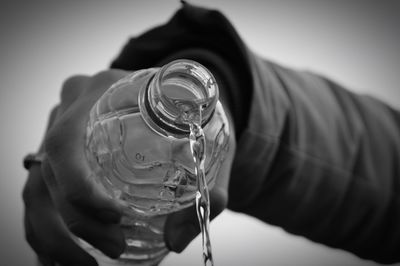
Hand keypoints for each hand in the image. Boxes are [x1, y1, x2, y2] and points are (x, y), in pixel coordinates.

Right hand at [22, 69, 235, 264]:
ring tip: (91, 260)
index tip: (117, 215)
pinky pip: (39, 193)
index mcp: (102, 91)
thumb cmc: (190, 114)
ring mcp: (58, 129)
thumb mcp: (209, 136)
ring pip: (38, 187)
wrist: (177, 98)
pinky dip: (49, 229)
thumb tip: (177, 238)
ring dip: (58, 233)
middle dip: (78, 219)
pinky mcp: (59, 151)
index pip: (68, 140)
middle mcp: (71, 108)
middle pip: (51, 170)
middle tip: (116, 245)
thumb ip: (208, 184)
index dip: (80, 185)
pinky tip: (69, 254)